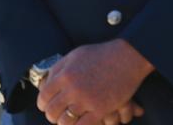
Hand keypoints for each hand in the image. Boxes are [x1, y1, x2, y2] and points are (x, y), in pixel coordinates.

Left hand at [37, 40, 152, 123]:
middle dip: (53, 115)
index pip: (43, 97)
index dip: (43, 104)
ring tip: (69, 120)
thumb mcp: (76, 54)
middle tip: (58, 115)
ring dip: (64, 123)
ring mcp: (87, 100)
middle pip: (52, 111)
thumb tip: (46, 83)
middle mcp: (73, 88)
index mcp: (65, 75)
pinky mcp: (101, 109)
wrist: (128, 56)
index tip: (47, 106)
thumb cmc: (102, 54)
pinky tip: (81, 123)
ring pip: (65, 121)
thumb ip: (59, 68)